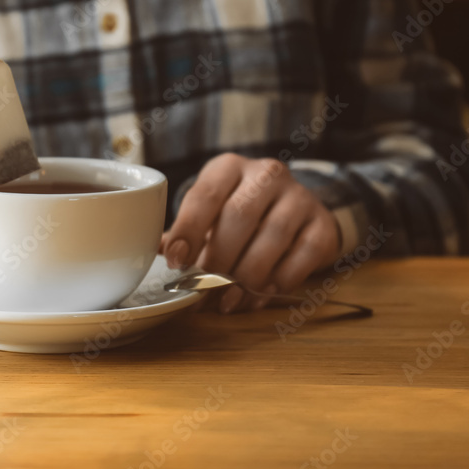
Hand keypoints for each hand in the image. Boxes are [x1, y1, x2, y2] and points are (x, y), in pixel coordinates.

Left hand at [162, 154, 340, 313]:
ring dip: (247, 276)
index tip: (176, 262)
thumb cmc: (239, 216)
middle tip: (203, 287)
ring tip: (229, 300)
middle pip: (239, 216)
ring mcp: (299, 196)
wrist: (296, 212)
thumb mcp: (209, 214)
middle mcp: (266, 174)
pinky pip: (302, 255)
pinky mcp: (322, 223)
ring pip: (272, 237)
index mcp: (228, 168)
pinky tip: (261, 293)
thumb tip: (146, 254)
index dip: (188, 230)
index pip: (205, 195)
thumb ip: (182, 234)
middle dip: (218, 258)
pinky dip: (279, 280)